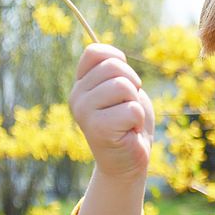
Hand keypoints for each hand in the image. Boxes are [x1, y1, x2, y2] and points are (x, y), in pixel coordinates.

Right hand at [69, 44, 154, 180]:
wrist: (128, 162)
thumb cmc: (128, 123)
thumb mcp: (122, 90)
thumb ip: (115, 71)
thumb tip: (114, 55)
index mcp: (80, 84)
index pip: (95, 52)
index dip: (118, 60)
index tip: (125, 81)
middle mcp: (76, 97)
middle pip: (114, 67)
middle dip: (132, 84)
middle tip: (128, 106)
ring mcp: (84, 113)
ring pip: (123, 86)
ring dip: (135, 103)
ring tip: (128, 120)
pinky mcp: (98, 129)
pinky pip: (132, 109)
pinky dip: (138, 121)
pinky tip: (128, 132)